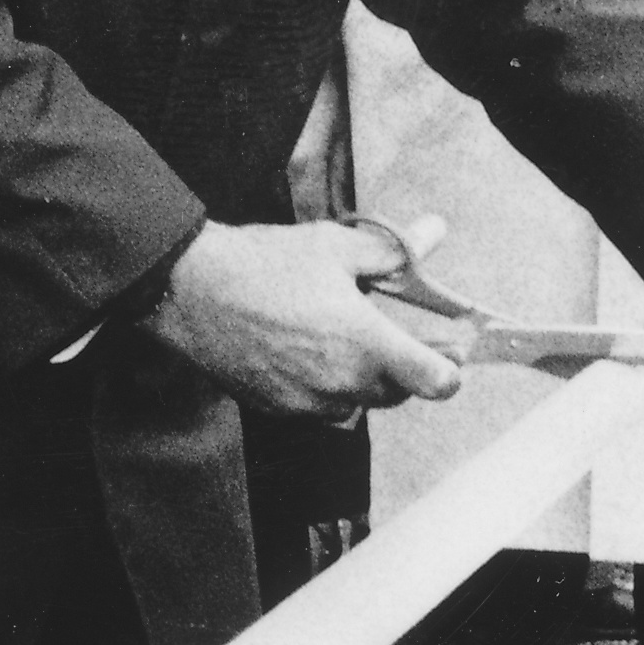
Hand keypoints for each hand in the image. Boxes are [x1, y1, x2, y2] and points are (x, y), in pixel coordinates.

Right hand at [145, 214, 466, 416]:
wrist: (192, 291)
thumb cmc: (264, 265)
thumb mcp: (336, 246)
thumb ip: (394, 251)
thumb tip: (433, 234)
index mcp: (366, 344)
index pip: (437, 381)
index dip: (451, 367)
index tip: (451, 350)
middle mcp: (343, 384)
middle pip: (399, 392)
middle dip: (403, 365)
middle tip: (391, 329)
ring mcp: (309, 403)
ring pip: (358, 400)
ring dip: (361, 376)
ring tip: (338, 334)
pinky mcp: (280, 410)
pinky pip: (319, 404)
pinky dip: (324, 384)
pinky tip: (305, 347)